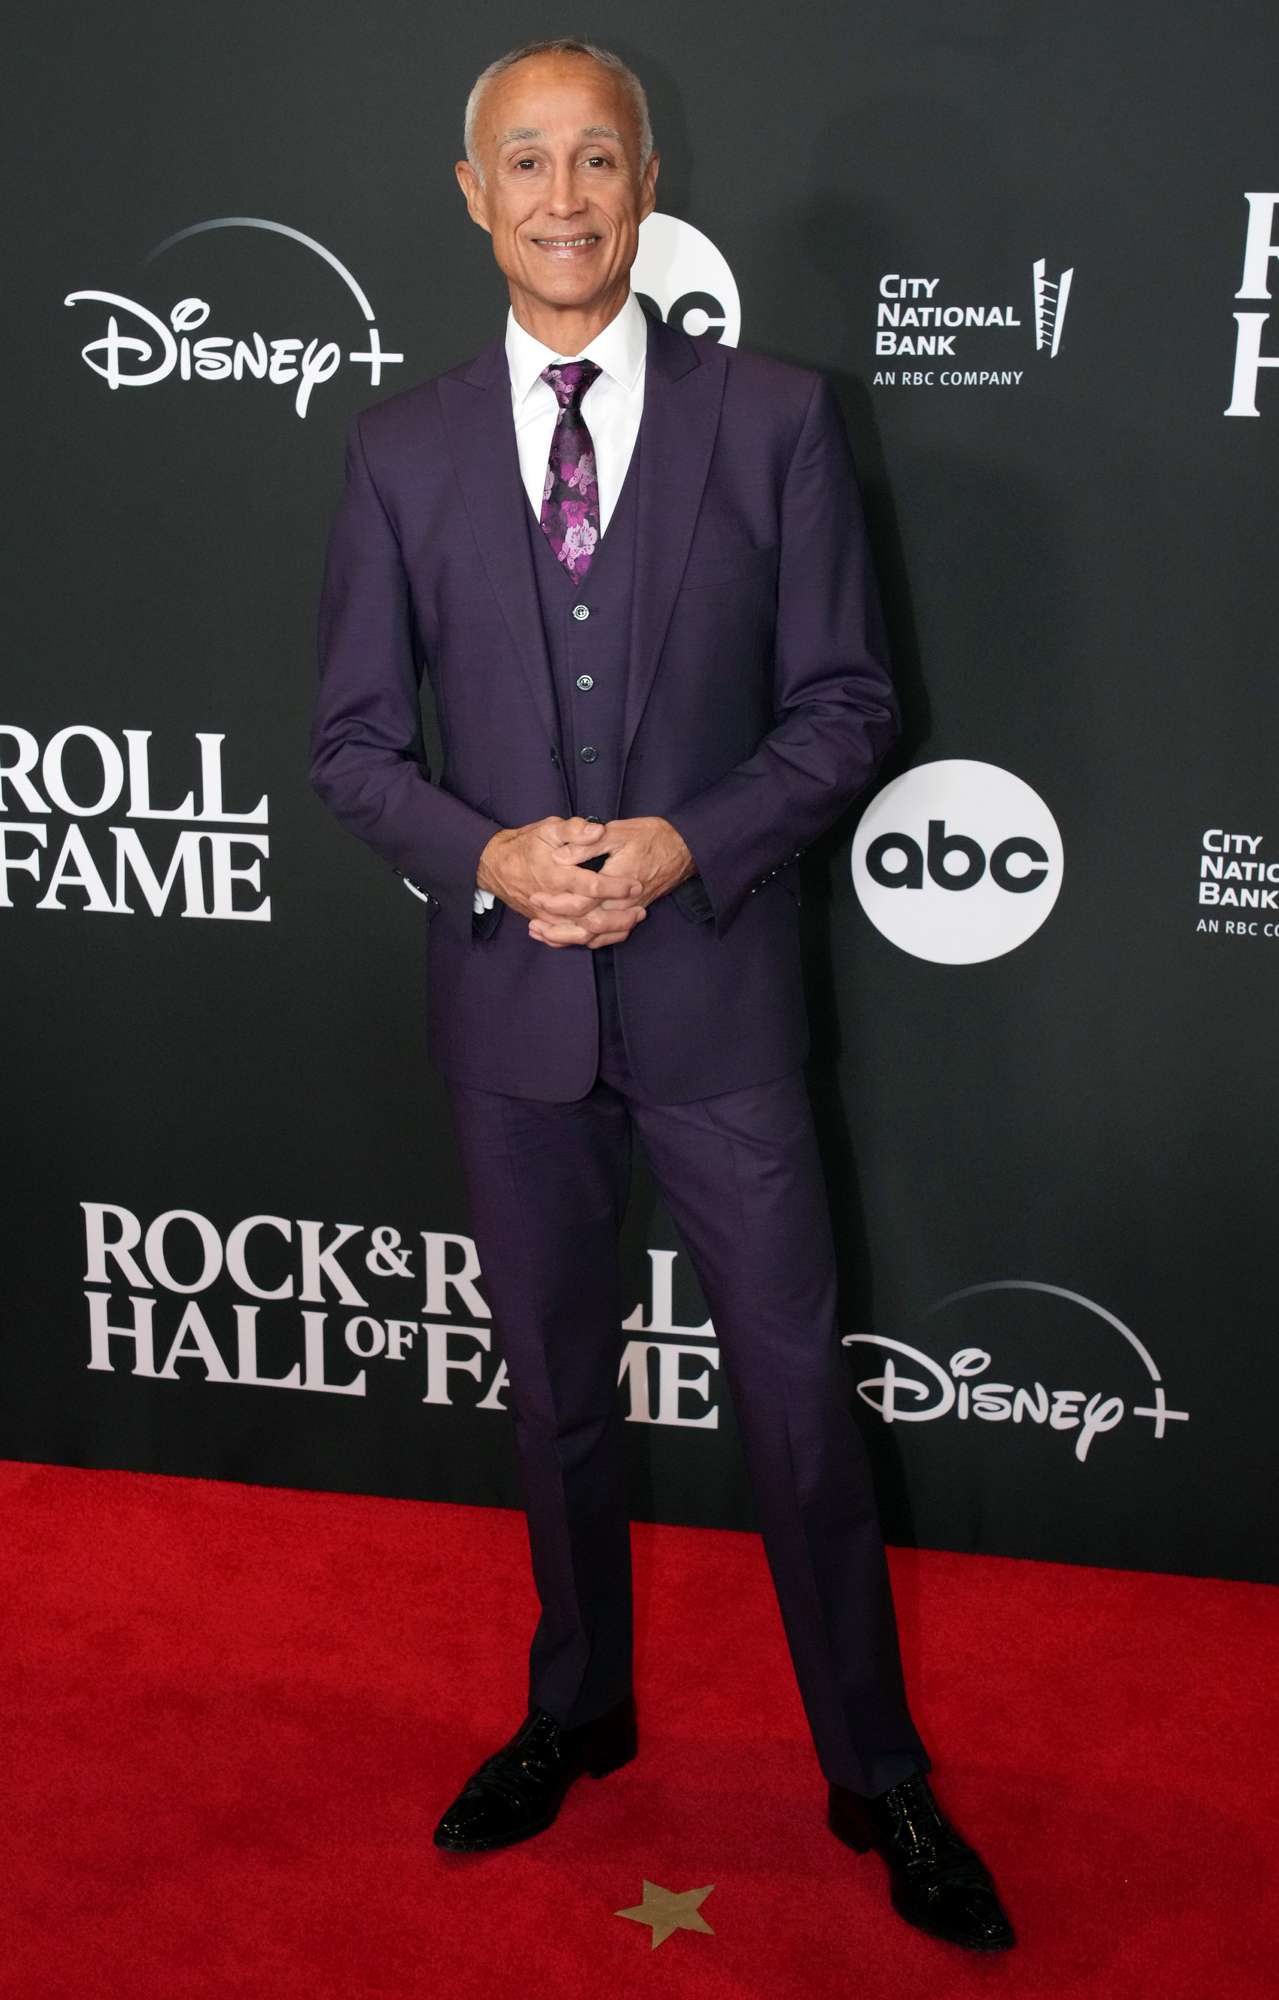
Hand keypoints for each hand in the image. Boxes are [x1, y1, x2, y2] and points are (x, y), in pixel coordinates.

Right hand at [477, 815, 647, 949]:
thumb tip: (596, 830)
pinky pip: (571, 939)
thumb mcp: (548, 829)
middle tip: (641, 909)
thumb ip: (573, 829)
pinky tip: (612, 933)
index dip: (615, 887)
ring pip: (583, 933)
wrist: (496, 865)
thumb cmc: (525, 844)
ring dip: (610, 930)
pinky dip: (594, 939)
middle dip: (619, 916)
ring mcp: (548, 916)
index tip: (635, 883)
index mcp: (556, 875)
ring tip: (633, 921)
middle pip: (590, 918)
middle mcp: (553, 901)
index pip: (591, 886)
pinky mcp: (547, 923)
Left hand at [519, 815, 694, 948]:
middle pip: (585, 927)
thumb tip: (559, 857)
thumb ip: (587, 845)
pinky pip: (609, 937)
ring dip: (568, 939)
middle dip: (556, 928)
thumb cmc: (652, 836)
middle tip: (532, 923)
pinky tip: (571, 938)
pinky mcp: (632, 914)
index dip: (556, 902)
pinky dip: (588, 940)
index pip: (580, 901)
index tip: (535, 896)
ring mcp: (629, 912)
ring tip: (542, 934)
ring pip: (596, 937)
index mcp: (616, 882)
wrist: (685, 848)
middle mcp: (623, 904)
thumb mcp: (618, 832)